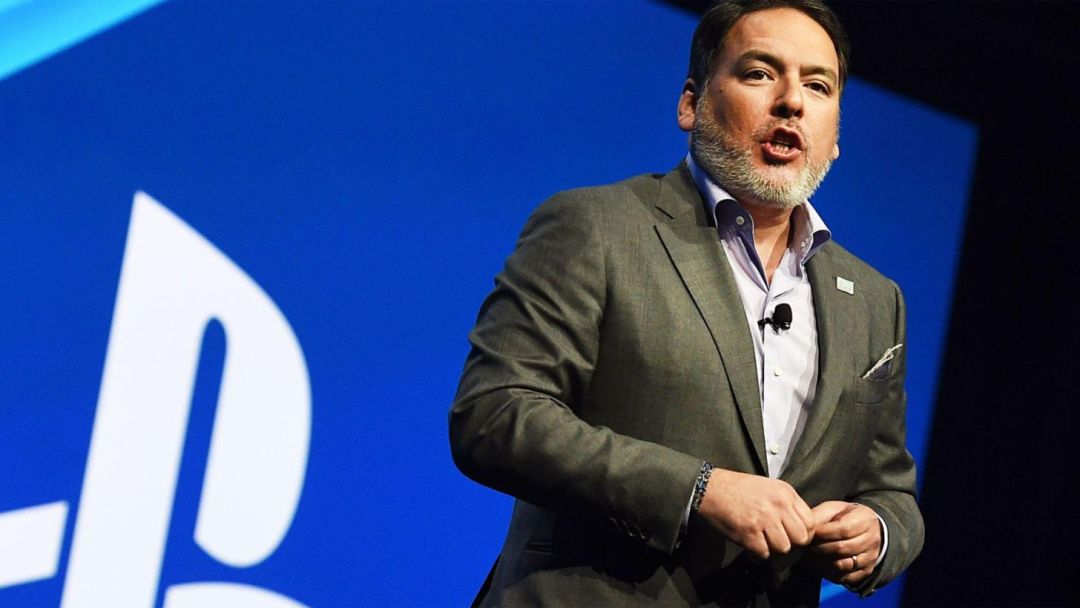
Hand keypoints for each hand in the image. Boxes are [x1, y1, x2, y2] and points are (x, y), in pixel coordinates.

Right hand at [696, 468, 814, 559]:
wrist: (711, 489)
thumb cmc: (739, 489)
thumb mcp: (770, 487)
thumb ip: (788, 504)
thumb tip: (802, 527)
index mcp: (786, 493)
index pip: (810, 523)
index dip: (804, 533)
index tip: (793, 535)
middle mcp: (778, 506)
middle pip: (800, 538)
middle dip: (791, 542)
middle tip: (777, 539)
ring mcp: (763, 519)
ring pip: (783, 548)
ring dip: (773, 548)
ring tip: (762, 539)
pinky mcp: (748, 532)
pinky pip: (764, 553)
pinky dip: (757, 552)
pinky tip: (750, 542)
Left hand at [807, 501, 881, 585]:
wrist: (866, 529)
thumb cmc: (844, 516)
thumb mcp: (833, 508)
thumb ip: (820, 515)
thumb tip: (805, 528)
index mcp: (865, 520)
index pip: (844, 530)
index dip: (823, 533)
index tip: (809, 533)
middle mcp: (872, 541)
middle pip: (842, 549)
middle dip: (819, 547)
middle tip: (805, 545)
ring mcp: (870, 559)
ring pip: (843, 565)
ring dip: (821, 561)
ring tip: (809, 555)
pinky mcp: (865, 572)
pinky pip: (844, 577)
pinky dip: (828, 572)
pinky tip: (818, 564)